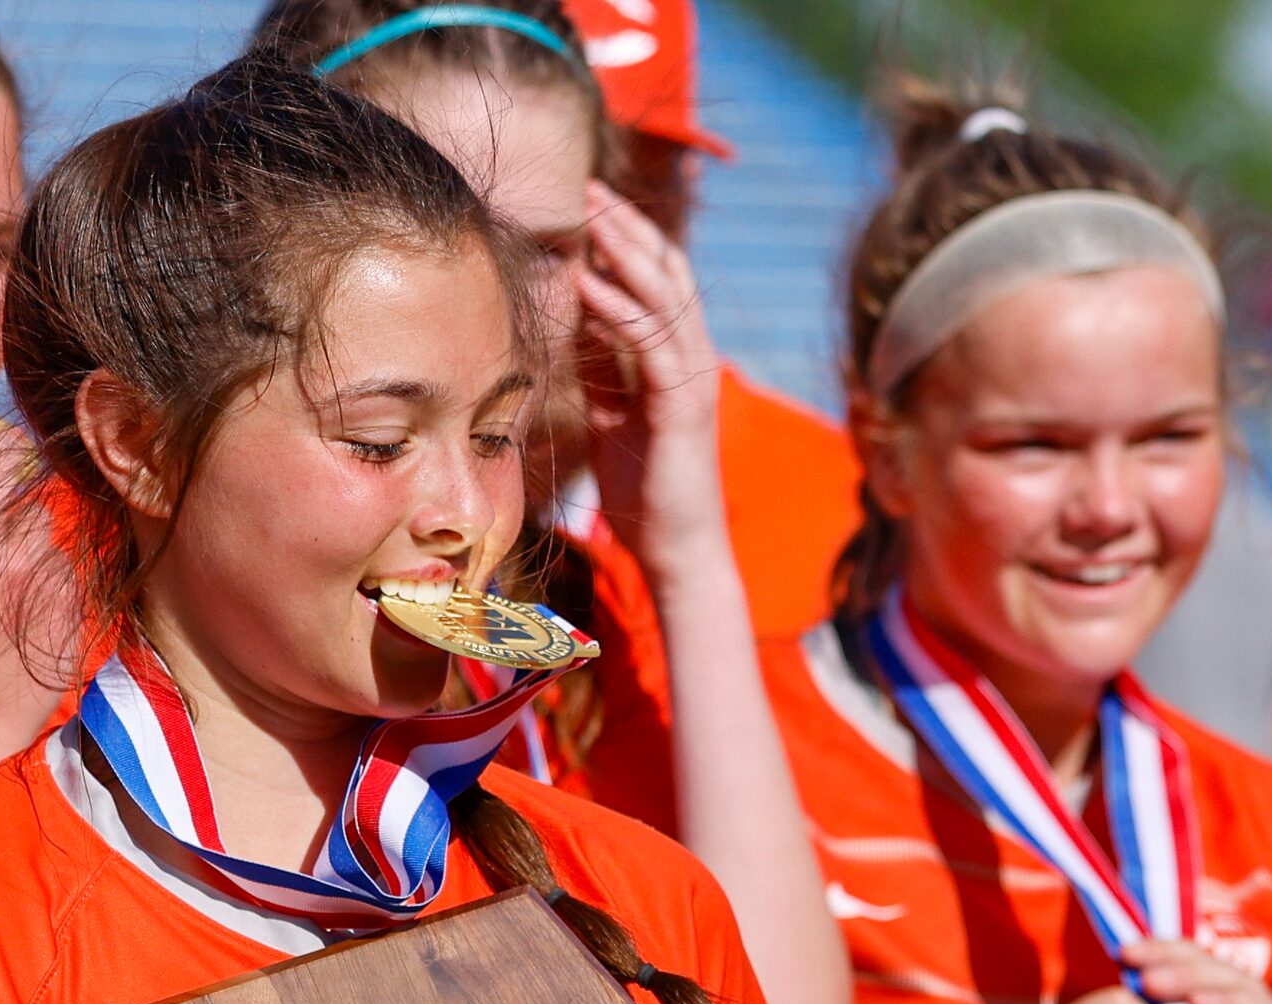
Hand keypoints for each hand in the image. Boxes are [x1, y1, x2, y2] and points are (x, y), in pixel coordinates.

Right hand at [0, 419, 74, 697]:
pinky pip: (69, 554)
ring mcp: (28, 565)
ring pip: (45, 507)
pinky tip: (40, 595)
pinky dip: (59, 564)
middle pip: (6, 456)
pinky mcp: (67, 593)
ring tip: (19, 560)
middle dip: (8, 464)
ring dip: (37, 522)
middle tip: (9, 486)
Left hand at [574, 178, 724, 564]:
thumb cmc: (646, 491)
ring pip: (666, 296)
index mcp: (678, 361)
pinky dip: (619, 307)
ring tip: (590, 212)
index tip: (589, 205)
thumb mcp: (615, 417)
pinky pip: (652, 343)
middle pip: (669, 272)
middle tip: (588, 186)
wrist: (678, 549)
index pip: (661, 282)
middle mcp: (693, 360)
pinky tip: (587, 280)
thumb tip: (577, 331)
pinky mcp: (681, 407)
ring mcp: (693, 381)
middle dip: (629, 227)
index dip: (629, 239)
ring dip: (626, 250)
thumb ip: (605, 372)